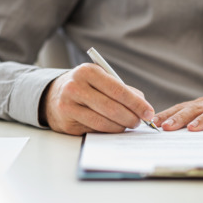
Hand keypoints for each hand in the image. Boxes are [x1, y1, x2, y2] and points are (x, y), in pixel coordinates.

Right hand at [40, 63, 154, 135]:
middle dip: (131, 118)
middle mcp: (75, 87)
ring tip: (128, 125)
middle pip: (111, 108)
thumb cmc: (85, 86)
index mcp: (87, 71)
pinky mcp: (66, 123)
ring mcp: (68, 105)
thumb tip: (143, 104)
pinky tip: (115, 128)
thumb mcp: (100, 79)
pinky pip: (94, 130)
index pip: (118, 90)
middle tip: (140, 122)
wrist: (52, 95)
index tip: (149, 112)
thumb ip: (122, 89)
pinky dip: (108, 131)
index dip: (137, 104)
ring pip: (103, 122)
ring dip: (121, 127)